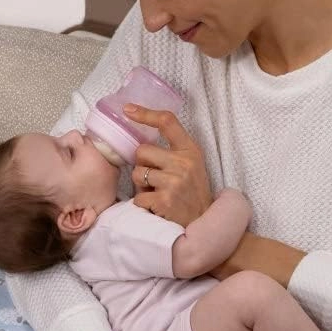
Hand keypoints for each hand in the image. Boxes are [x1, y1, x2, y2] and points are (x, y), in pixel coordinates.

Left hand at [125, 105, 213, 227]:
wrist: (204, 222)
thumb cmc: (192, 191)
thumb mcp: (192, 163)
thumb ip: (173, 149)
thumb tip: (141, 137)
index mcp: (190, 150)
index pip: (167, 122)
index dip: (145, 113)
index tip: (128, 109)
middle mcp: (183, 163)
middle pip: (142, 151)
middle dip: (142, 164)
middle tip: (154, 177)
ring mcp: (174, 182)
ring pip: (137, 174)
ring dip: (142, 185)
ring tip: (157, 192)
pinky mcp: (164, 200)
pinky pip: (138, 197)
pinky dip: (143, 203)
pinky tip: (157, 206)